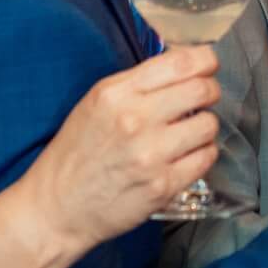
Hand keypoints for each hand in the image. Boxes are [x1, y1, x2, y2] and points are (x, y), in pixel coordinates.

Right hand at [27, 46, 221, 246]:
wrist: (58, 206)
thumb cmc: (76, 154)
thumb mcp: (96, 103)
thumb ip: (137, 84)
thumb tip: (183, 68)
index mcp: (116, 93)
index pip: (181, 63)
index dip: (206, 60)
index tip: (209, 65)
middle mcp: (135, 119)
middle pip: (203, 90)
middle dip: (210, 91)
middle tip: (205, 99)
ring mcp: (151, 154)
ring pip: (209, 125)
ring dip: (204, 127)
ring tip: (189, 133)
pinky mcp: (163, 186)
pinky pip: (206, 159)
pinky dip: (201, 155)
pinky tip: (186, 157)